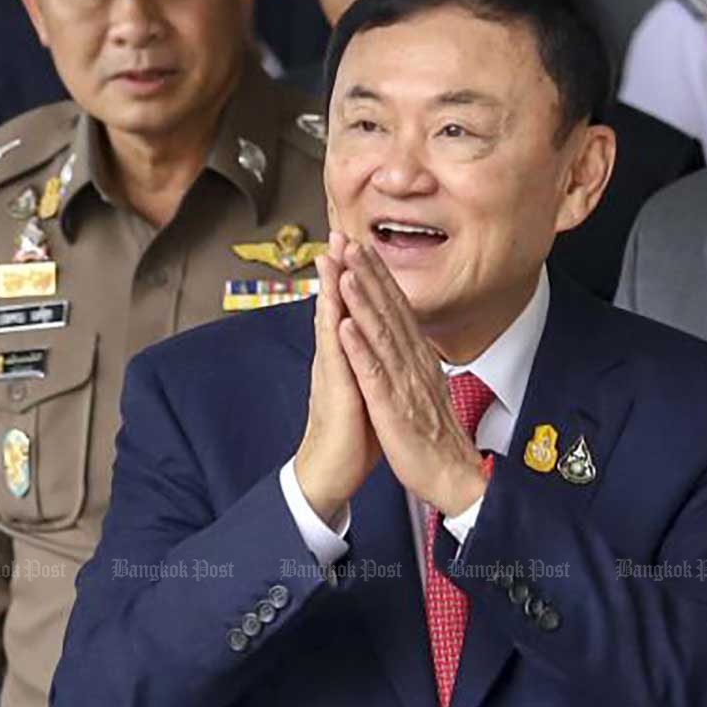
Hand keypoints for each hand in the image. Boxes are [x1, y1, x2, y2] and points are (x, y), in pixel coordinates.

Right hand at [294, 231, 380, 524]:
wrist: (330, 473)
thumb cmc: (352, 435)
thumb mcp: (365, 389)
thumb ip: (367, 362)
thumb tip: (375, 341)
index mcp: (348, 357)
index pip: (352, 309)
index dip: (357, 277)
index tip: (358, 245)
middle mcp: (336, 360)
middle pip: (337, 307)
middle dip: (340, 270)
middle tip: (339, 234)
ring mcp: (334, 375)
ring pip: (332, 326)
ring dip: (332, 292)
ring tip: (331, 259)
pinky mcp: (336, 396)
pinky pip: (336, 363)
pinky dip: (336, 338)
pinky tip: (335, 316)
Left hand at [336, 243, 486, 516]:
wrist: (451, 476)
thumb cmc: (433, 436)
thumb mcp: (424, 386)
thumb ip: (414, 358)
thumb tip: (406, 335)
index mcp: (418, 358)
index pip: (397, 308)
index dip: (378, 275)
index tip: (361, 246)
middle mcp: (413, 363)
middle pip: (389, 311)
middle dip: (367, 274)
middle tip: (349, 240)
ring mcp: (404, 383)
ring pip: (381, 334)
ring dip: (362, 300)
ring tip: (345, 270)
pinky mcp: (394, 408)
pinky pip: (374, 374)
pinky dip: (360, 348)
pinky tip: (346, 326)